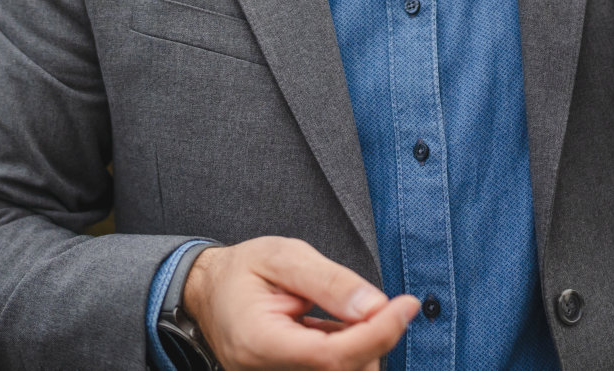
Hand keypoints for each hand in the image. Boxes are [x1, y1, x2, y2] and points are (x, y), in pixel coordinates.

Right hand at [182, 237, 418, 370]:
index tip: (405, 305)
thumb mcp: (284, 256)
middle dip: (373, 340)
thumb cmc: (242, 270)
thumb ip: (330, 281)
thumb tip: (375, 306)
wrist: (208, 292)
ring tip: (350, 311)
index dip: (377, 334)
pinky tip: (342, 328)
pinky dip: (349, 352)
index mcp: (259, 342)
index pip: (330, 357)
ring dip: (363, 348)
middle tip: (378, 303)